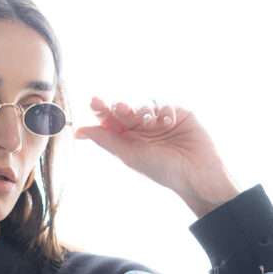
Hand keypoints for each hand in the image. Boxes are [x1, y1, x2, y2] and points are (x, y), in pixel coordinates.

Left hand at [75, 97, 240, 213]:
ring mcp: (160, 121)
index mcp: (128, 141)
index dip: (101, 110)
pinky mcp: (178, 113)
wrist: (195, 172)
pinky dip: (164, 109)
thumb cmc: (161, 169)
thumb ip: (104, 140)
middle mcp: (142, 130)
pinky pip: (165, 102)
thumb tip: (77, 131)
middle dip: (120, 106)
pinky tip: (169, 122)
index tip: (94, 101)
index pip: (110, 121)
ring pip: (144, 103)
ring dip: (144, 109)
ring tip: (150, 122)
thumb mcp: (129, 154)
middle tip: (120, 107)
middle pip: (125, 109)